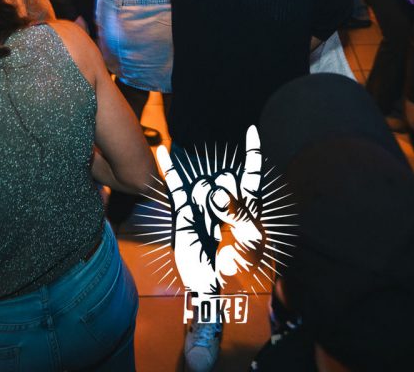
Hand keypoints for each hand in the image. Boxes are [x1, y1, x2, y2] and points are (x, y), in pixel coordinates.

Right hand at [155, 126, 264, 294]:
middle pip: (227, 179)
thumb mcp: (251, 241)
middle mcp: (224, 200)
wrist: (212, 283)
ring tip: (210, 229)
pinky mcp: (184, 211)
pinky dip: (168, 166)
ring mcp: (203, 203)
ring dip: (208, 205)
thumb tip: (219, 194)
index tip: (251, 131)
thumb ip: (240, 214)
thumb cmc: (238, 265)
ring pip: (205, 186)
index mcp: (247, 205)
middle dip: (228, 199)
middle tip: (227, 226)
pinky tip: (160, 148)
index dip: (252, 151)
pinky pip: (176, 185)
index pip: (251, 172)